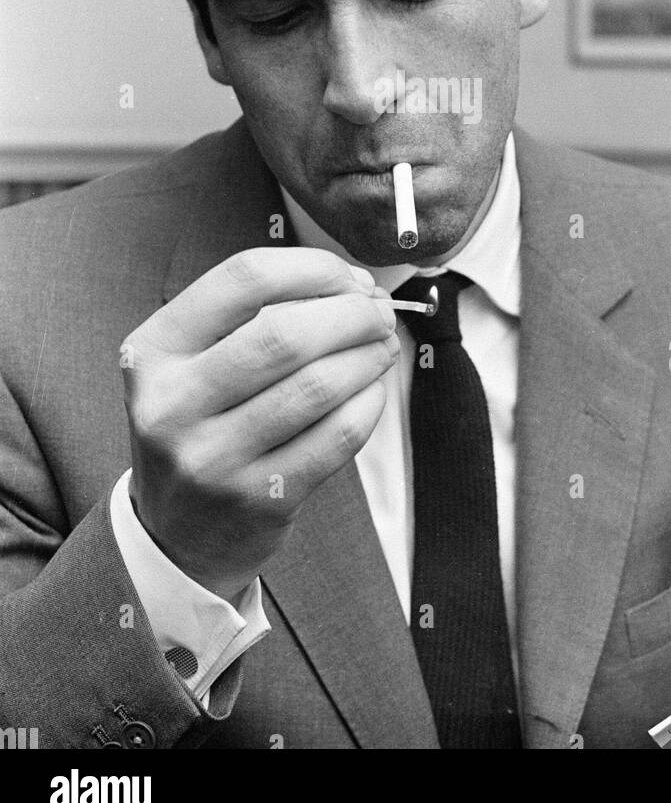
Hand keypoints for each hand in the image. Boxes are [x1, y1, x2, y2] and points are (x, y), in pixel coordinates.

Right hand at [121, 248, 396, 600]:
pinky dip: (369, 403)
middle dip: (350, 313)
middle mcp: (173, 403)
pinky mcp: (259, 499)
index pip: (244, 279)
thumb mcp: (193, 363)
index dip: (314, 268)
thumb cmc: (202, 426)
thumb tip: (353, 284)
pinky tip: (372, 390)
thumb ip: (257, 314)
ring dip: (367, 356)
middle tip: (378, 313)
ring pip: (318, 384)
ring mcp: (214, 458)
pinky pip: (338, 436)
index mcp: (154, 351)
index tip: (349, 276)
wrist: (176, 534)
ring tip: (382, 347)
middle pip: (284, 332)